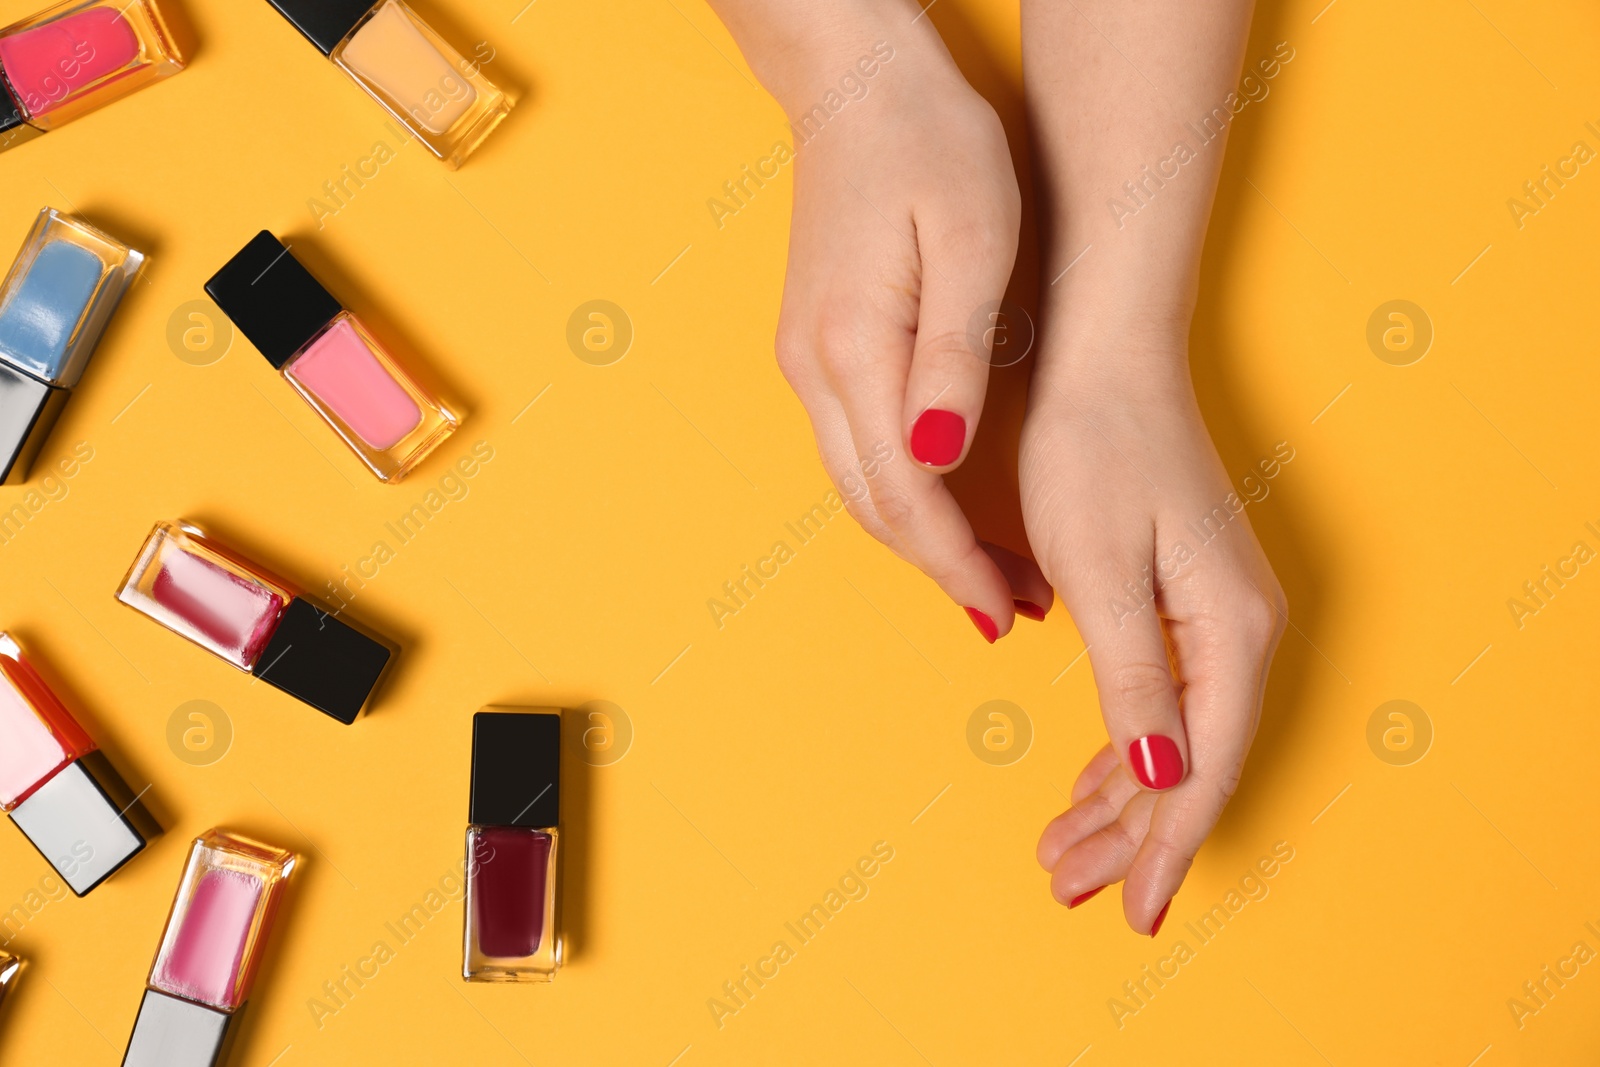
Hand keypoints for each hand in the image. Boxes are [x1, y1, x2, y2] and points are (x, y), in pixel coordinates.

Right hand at [728, 1, 1050, 636]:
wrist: (854, 84)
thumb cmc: (929, 145)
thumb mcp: (973, 238)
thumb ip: (954, 355)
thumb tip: (941, 459)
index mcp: (855, 346)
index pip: (906, 493)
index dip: (957, 560)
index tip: (1005, 606)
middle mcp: (813, 367)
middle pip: (874, 506)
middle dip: (941, 568)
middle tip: (1009, 609)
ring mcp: (804, 360)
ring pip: (858, 485)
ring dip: (920, 540)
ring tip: (989, 573)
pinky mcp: (813, 347)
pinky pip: (854, 449)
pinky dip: (901, 495)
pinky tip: (945, 503)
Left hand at [1023, 343, 1284, 933]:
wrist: (1102, 355)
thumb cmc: (1096, 450)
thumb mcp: (1102, 575)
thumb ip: (1133, 681)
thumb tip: (1159, 780)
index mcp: (1229, 630)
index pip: (1204, 769)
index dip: (1168, 848)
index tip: (1134, 914)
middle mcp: (1237, 630)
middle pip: (1191, 766)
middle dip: (1130, 839)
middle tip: (1066, 888)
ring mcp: (1213, 615)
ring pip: (1172, 740)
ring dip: (1118, 802)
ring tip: (1060, 853)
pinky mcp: (1182, 600)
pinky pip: (1160, 701)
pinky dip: (1120, 749)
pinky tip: (1089, 783)